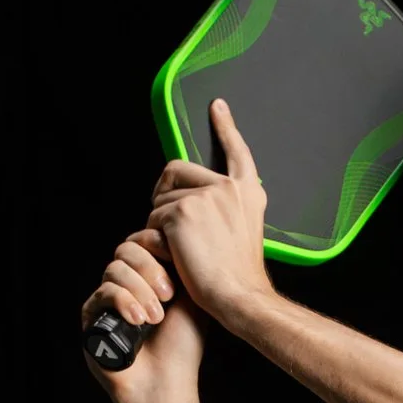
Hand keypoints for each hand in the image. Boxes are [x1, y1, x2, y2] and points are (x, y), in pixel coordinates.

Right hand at [80, 225, 204, 402]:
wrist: (166, 383)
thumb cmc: (182, 348)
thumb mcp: (193, 300)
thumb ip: (183, 267)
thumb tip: (176, 235)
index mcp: (149, 277)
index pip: (144, 241)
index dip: (157, 246)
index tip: (175, 265)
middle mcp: (127, 285)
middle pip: (127, 250)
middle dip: (151, 270)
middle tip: (170, 296)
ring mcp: (108, 299)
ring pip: (115, 269)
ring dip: (140, 290)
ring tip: (156, 317)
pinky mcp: (92, 316)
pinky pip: (103, 292)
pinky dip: (123, 301)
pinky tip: (138, 320)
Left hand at [147, 97, 269, 321]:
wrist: (239, 295)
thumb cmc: (239, 277)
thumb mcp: (246, 232)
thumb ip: (228, 209)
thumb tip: (197, 200)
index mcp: (249, 193)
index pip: (237, 152)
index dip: (226, 127)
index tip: (217, 107)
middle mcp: (229, 188)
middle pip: (178, 171)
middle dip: (165, 193)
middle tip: (168, 222)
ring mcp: (205, 197)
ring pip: (162, 198)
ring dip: (160, 222)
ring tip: (179, 248)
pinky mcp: (182, 211)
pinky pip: (153, 217)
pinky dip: (155, 237)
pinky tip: (172, 254)